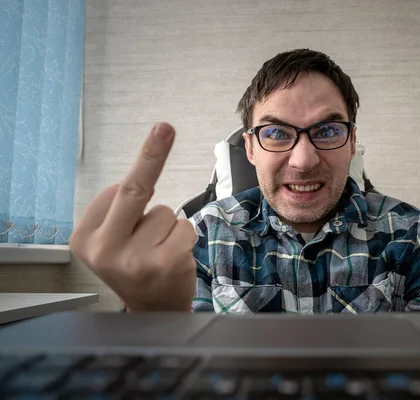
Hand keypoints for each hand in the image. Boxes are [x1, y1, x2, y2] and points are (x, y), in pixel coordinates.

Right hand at [70, 123, 196, 311]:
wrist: (153, 311)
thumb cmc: (133, 265)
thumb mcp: (109, 241)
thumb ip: (118, 211)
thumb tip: (146, 164)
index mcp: (84, 239)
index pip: (115, 192)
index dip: (140, 181)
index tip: (159, 134)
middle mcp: (104, 250)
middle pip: (133, 191)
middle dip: (151, 155)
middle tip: (164, 128)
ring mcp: (136, 259)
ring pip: (165, 213)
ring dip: (168, 226)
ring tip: (157, 251)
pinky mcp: (166, 263)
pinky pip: (184, 227)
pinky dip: (183, 237)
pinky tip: (172, 258)